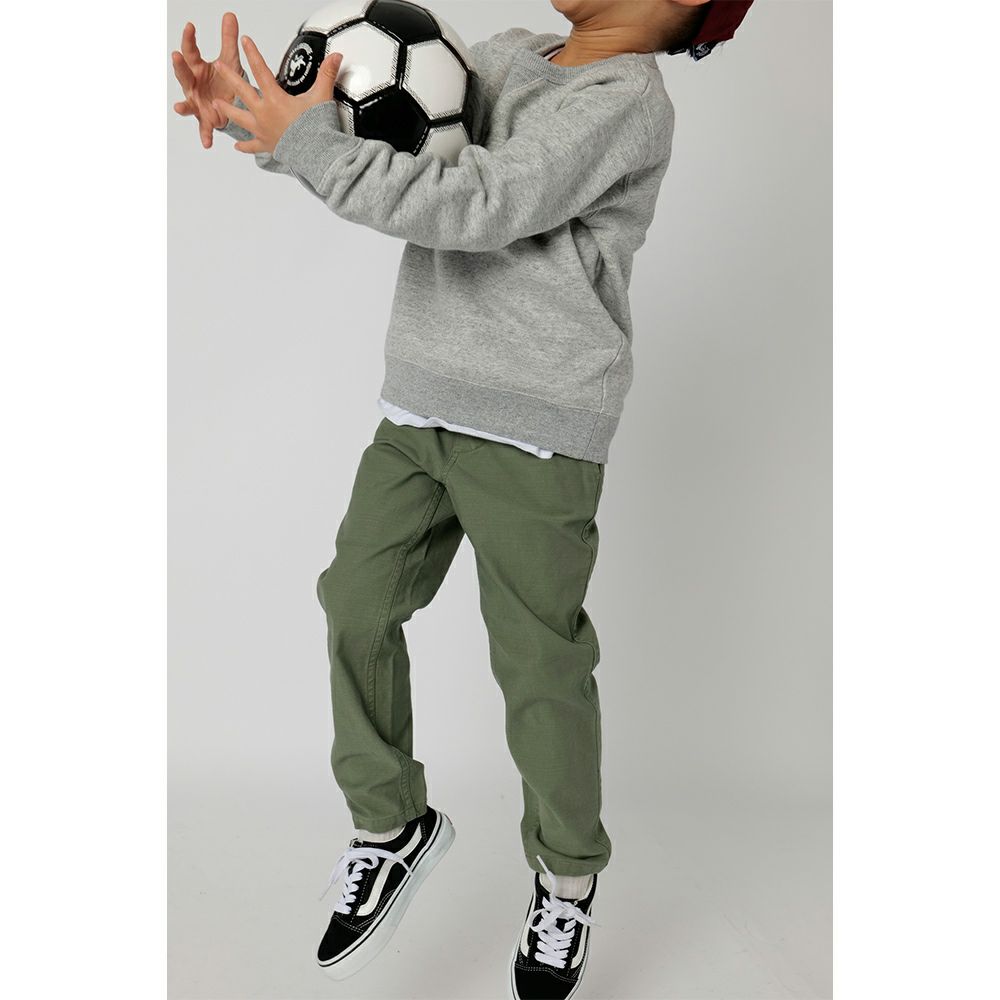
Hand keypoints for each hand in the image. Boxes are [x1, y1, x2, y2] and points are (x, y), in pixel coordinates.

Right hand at [171, 12, 246, 148]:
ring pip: (188, 104)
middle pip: (183, 75)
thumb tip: (230, 15)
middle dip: (180, 66)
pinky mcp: (206, 119)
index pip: (190, 50)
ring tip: (179, 107)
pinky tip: (206, 143)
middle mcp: (193, 85)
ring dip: (183, 106)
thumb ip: (228, 39)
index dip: (189, 38)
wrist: (232, 103)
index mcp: (197, 67)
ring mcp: (197, 103)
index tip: (191, 26)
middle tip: (177, 56)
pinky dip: (205, 135)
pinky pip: (204, 129)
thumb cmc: (226, 80)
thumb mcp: (230, 60)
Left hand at [213, 36, 343, 155]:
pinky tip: (238, 146)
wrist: (315, 154)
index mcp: (275, 99)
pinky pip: (253, 146)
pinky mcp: (267, 145)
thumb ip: (326, 75)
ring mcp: (263, 130)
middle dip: (229, 76)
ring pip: (240, 119)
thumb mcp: (321, 97)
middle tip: (219, 66)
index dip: (253, 53)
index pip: (261, 70)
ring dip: (227, 111)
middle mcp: (264, 113)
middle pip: (242, 91)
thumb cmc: (317, 128)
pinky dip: (245, 146)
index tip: (245, 41)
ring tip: (217, 104)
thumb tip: (335, 57)